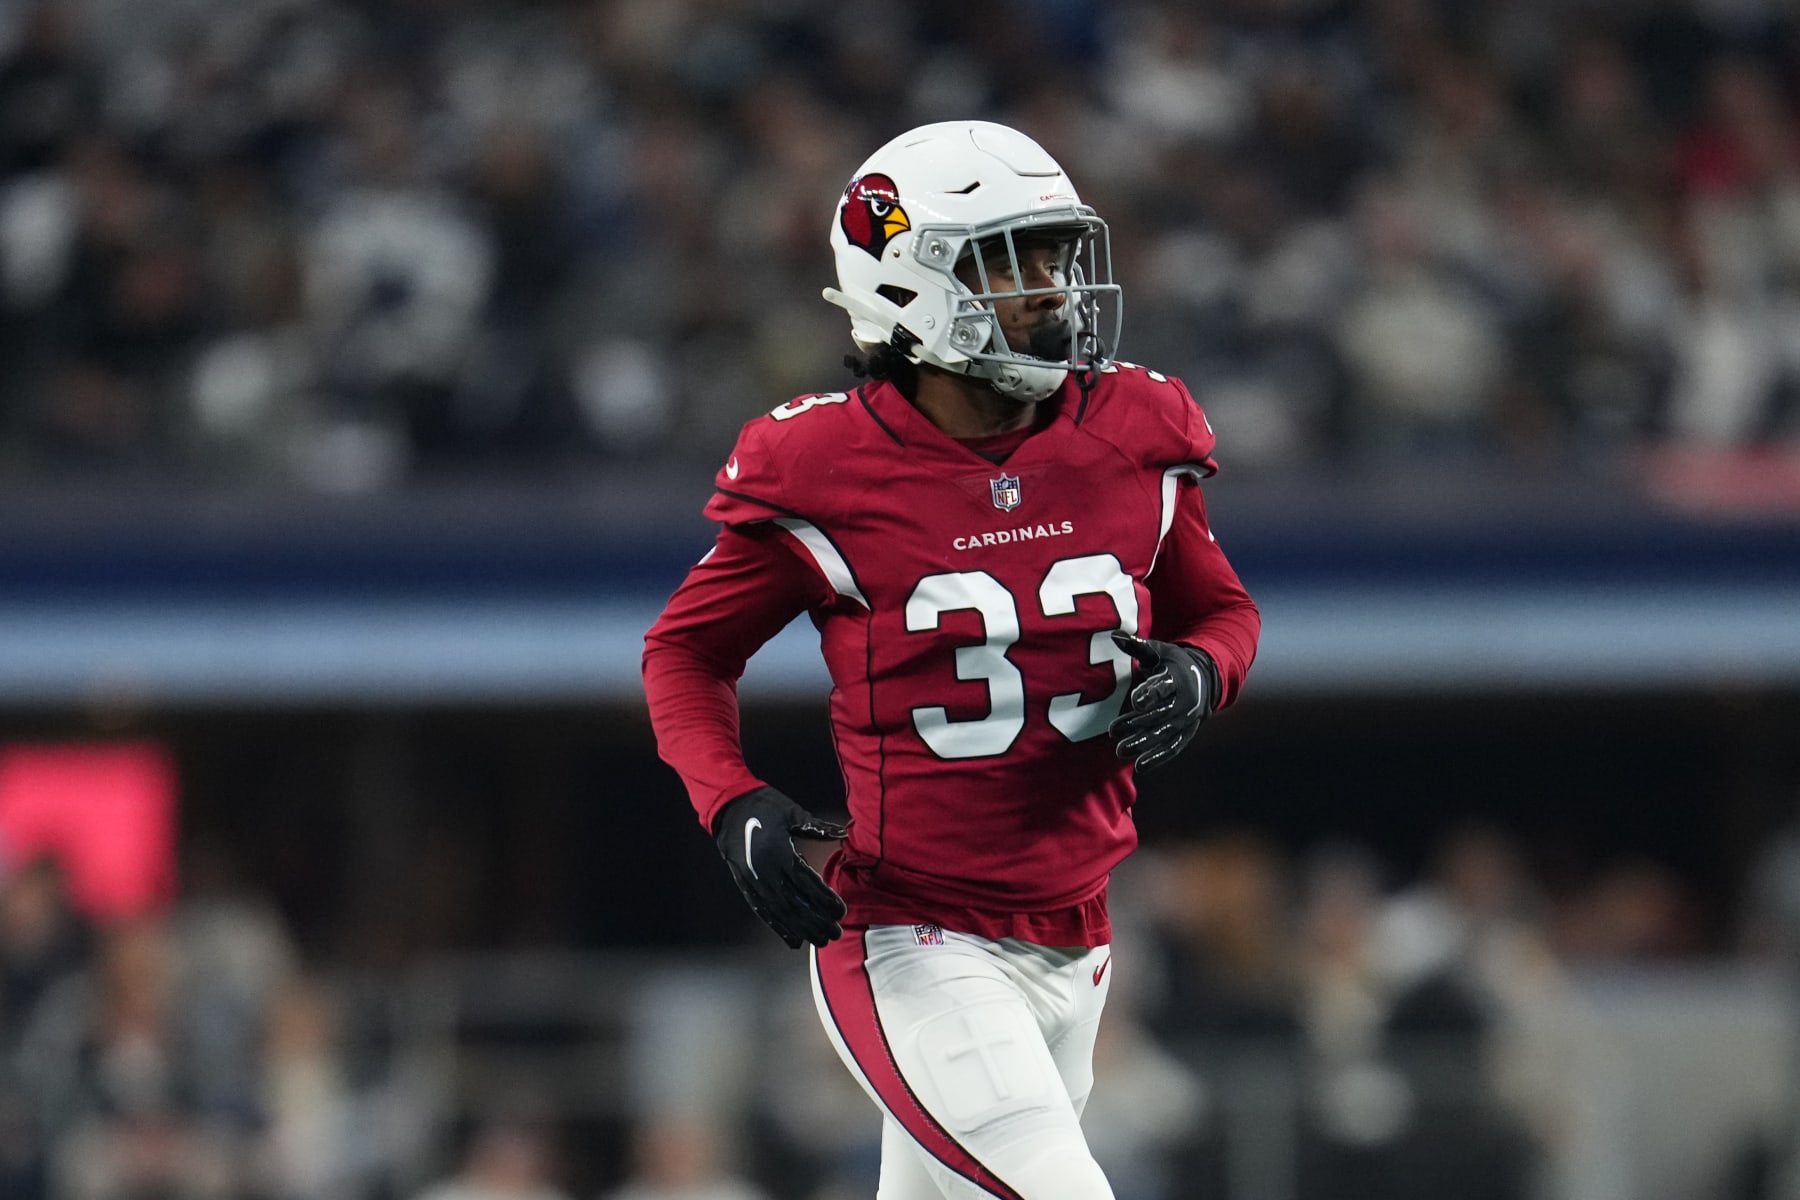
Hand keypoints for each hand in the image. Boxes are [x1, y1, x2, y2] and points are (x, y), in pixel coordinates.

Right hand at [713, 787, 847, 947]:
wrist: (726, 805)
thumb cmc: (763, 804)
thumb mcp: (791, 812)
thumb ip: (817, 827)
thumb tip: (845, 830)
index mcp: (778, 851)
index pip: (806, 883)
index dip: (825, 900)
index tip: (841, 912)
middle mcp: (764, 870)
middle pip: (794, 904)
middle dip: (817, 921)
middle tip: (836, 933)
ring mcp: (752, 880)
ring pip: (779, 912)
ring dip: (801, 929)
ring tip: (820, 941)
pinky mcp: (744, 884)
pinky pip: (762, 910)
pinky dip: (778, 927)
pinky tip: (793, 940)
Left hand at [1108, 632, 1217, 770]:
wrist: (1204, 679)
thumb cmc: (1172, 663)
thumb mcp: (1159, 652)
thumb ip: (1137, 647)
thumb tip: (1114, 635)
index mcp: (1178, 678)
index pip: (1164, 687)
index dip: (1150, 694)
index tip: (1134, 701)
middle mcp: (1185, 702)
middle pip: (1161, 715)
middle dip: (1138, 724)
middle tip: (1113, 731)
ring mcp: (1187, 720)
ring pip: (1165, 735)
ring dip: (1144, 744)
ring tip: (1121, 751)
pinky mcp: (1186, 734)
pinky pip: (1173, 748)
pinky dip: (1158, 758)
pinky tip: (1140, 766)